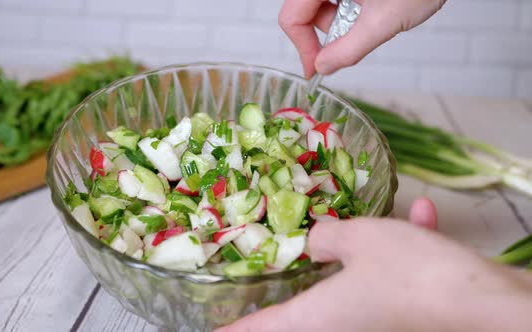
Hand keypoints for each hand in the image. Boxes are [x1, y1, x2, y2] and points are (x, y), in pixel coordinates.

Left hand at [216, 198, 531, 331]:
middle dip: (294, 279)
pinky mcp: (403, 317)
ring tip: (373, 222)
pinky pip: (388, 282)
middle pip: (298, 313)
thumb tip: (316, 238)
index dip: (232, 331)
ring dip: (361, 252)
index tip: (210, 330)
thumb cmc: (408, 274)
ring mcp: (370, 326)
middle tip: (278, 261)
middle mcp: (336, 330)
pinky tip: (423, 218)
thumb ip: (326, 235)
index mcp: (313, 319)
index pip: (257, 330)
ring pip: (350, 285)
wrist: (482, 304)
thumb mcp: (359, 239)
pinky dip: (400, 250)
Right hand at [279, 0, 446, 77]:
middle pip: (304, 11)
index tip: (317, 69)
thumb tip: (324, 66)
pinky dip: (350, 10)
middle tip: (357, 36)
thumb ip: (349, 49)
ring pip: (320, 5)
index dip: (303, 47)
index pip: (292, 17)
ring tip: (374, 16)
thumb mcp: (384, 22)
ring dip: (342, 20)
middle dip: (328, 31)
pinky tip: (373, 8)